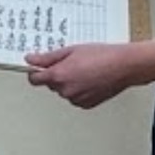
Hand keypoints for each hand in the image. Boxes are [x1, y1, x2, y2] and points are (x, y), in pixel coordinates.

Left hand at [24, 41, 142, 108]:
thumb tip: (30, 60)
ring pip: (64, 91)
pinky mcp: (86, 104)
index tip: (39, 67)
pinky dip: (79, 89)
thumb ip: (47, 57)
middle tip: (72, 62)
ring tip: (85, 69)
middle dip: (56, 74)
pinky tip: (91, 79)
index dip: (35, 72)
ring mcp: (76, 99)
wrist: (125, 66)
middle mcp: (65, 90)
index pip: (34, 79)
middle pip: (51, 84)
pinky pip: (76, 97)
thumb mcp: (71, 50)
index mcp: (58, 76)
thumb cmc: (102, 56)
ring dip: (69, 82)